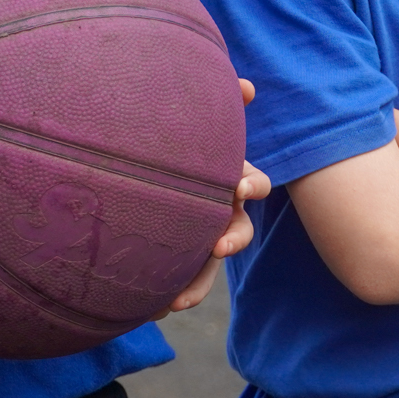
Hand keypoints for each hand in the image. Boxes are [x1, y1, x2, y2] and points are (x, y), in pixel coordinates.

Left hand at [160, 78, 273, 315]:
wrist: (151, 167)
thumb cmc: (184, 139)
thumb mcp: (202, 121)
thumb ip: (225, 100)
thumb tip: (248, 86)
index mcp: (230, 179)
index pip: (253, 183)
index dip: (251, 185)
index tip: (238, 187)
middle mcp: (221, 211)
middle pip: (237, 232)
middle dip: (231, 241)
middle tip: (218, 247)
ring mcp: (200, 237)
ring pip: (206, 268)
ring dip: (196, 286)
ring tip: (175, 303)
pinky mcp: (177, 258)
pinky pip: (174, 281)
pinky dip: (163, 296)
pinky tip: (145, 311)